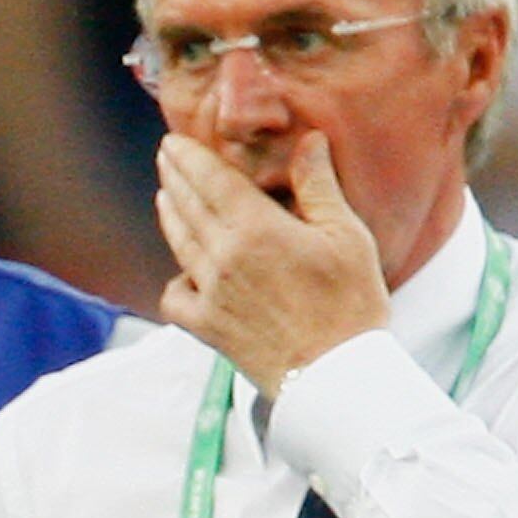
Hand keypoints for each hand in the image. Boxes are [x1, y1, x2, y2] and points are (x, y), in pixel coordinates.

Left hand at [155, 131, 389, 396]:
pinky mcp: (208, 328)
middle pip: (187, 206)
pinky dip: (176, 280)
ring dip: (170, 215)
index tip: (174, 141)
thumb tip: (308, 140)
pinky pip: (175, 297)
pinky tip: (185, 270)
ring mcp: (211, 294)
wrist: (336, 377)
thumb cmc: (351, 306)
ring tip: (167, 198)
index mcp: (255, 228)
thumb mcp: (347, 236)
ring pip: (179, 244)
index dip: (189, 157)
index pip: (210, 180)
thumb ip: (319, 185)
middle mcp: (223, 257)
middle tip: (167, 157)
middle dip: (174, 177)